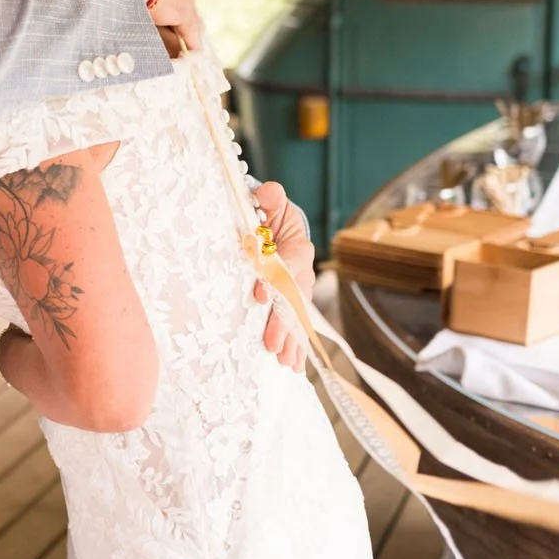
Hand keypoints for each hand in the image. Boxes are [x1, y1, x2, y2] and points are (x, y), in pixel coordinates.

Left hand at [250, 181, 315, 371]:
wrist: (278, 226)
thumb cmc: (270, 215)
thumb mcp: (270, 203)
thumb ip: (270, 198)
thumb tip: (268, 193)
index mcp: (295, 248)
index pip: (286, 265)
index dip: (274, 280)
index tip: (258, 295)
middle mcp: (301, 272)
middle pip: (294, 300)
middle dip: (284, 323)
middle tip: (273, 344)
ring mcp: (298, 289)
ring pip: (297, 318)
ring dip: (292, 340)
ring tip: (286, 362)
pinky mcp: (292, 302)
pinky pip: (296, 325)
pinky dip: (296, 345)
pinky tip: (294, 365)